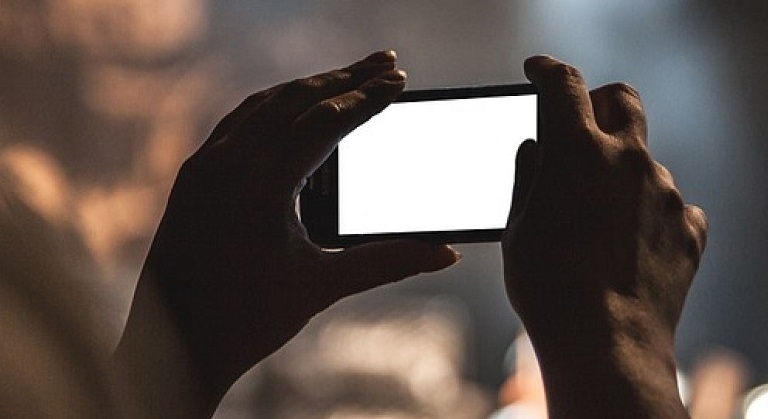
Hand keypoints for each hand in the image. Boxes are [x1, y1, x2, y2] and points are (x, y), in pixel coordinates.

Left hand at [116, 51, 459, 415]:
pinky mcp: (191, 177)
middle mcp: (227, 163)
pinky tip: (290, 108)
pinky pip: (237, 123)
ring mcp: (204, 167)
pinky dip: (272, 106)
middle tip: (385, 62)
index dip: (367, 98)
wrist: (172, 349)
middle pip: (295, 99)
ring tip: (346, 77)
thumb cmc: (245, 321)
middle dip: (344, 77)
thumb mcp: (321, 286)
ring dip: (308, 87)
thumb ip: (387, 261)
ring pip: (263, 105)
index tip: (399, 81)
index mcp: (261, 185)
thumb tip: (445, 253)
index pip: (326, 121)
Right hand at [502, 56, 707, 417]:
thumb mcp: (518, 227)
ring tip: (595, 219)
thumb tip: (536, 148)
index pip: (563, 84)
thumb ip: (529, 176)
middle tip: (578, 127)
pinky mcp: (689, 227)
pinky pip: (671, 203)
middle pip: (622, 99)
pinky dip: (647, 211)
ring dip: (620, 171)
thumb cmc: (548, 288)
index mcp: (577, 151)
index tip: (537, 71)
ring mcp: (666, 192)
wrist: (606, 346)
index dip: (546, 70)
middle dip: (598, 102)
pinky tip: (627, 243)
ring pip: (644, 159)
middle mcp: (628, 160)